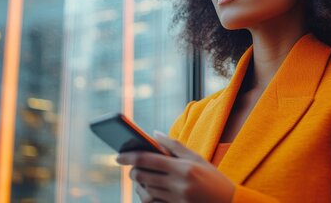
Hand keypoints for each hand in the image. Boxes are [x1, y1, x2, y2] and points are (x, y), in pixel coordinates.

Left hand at [116, 131, 234, 202]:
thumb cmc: (212, 177)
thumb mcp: (197, 158)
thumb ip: (174, 145)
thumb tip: (153, 134)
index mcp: (183, 168)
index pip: (148, 160)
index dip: (130, 156)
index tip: (118, 155)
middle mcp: (178, 185)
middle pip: (143, 177)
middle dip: (133, 171)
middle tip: (131, 167)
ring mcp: (176, 200)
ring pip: (145, 192)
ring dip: (138, 185)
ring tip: (139, 178)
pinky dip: (146, 197)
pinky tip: (147, 190)